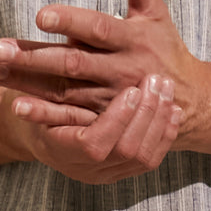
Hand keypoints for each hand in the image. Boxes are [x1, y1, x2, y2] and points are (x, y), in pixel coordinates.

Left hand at [0, 0, 199, 116]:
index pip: (98, 29)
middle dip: (34, 57)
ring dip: (28, 84)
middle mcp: (120, 70)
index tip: (41, 15)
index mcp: (132, 39)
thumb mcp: (154, 9)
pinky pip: (69, 120)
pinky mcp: (103, 123)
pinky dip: (43, 115)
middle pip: (73, 63)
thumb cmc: (164, 47)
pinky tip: (17, 106)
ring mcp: (110, 100)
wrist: (189, 101)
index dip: (71, 21)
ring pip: (64, 92)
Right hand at [12, 73, 180, 182]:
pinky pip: (151, 159)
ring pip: (143, 158)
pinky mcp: (123, 172)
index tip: (132, 91)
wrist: (44, 135)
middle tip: (158, 82)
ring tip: (166, 90)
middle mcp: (84, 169)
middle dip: (146, 114)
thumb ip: (52, 72)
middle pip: (126, 151)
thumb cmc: (37, 104)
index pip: (96, 144)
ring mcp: (106, 174)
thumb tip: (71, 36)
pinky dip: (165, 134)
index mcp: (60, 149)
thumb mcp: (37, 87)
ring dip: (158, 121)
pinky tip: (173, 110)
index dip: (117, 118)